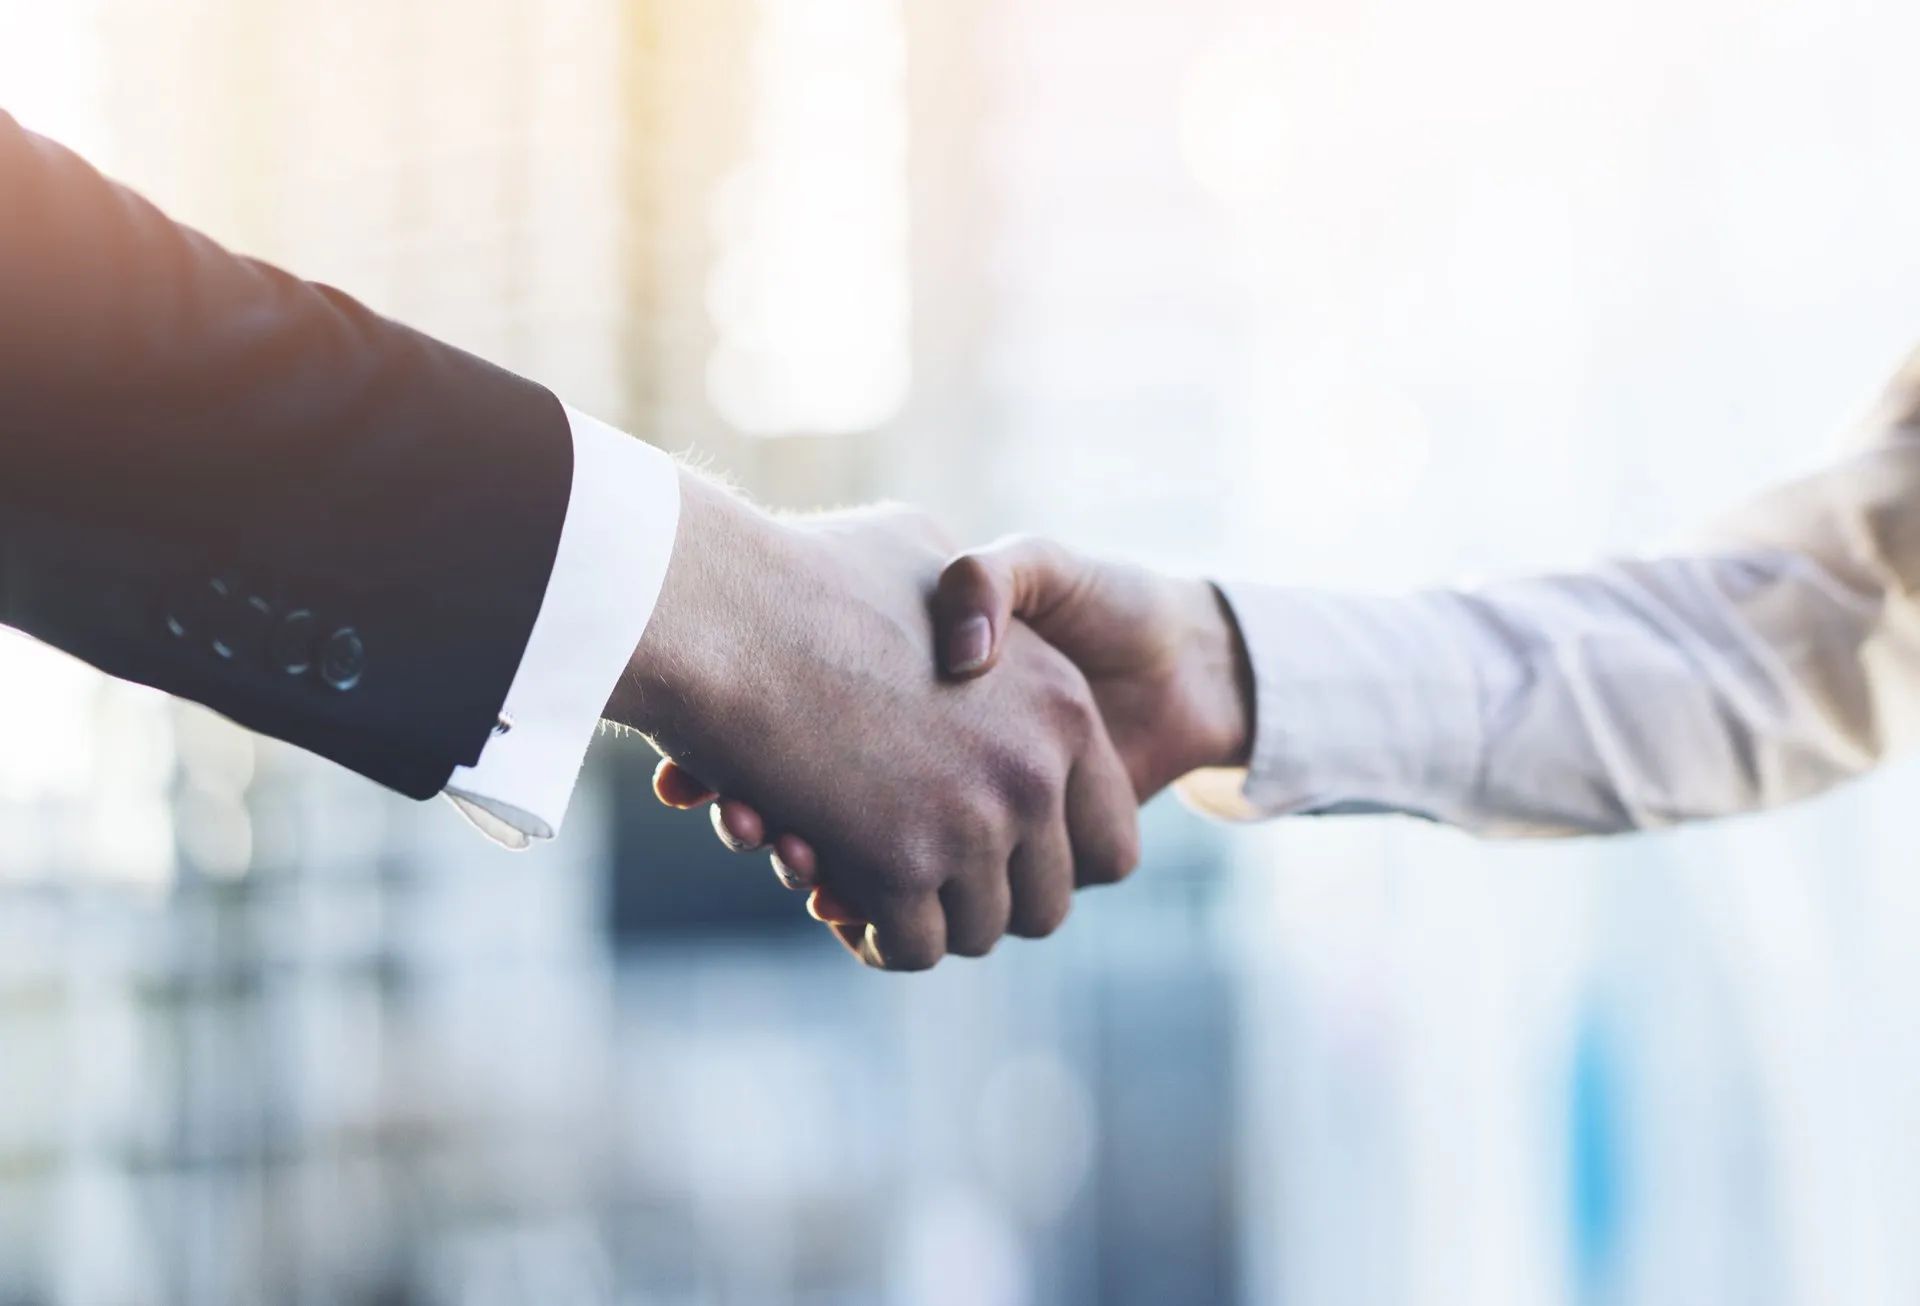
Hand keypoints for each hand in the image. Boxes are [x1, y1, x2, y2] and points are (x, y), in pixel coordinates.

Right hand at [611, 480, 1139, 968]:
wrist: (724, 604)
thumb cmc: (810, 571)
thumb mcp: (925, 555)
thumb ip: (969, 601)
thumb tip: (973, 645)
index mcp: (1064, 709)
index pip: (1110, 844)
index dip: (1055, 862)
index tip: (1001, 854)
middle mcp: (1035, 772)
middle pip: (1045, 904)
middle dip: (985, 903)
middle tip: (925, 879)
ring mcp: (973, 822)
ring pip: (977, 933)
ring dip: (925, 920)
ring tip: (873, 882)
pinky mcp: (901, 864)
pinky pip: (912, 946)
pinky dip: (876, 937)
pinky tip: (838, 897)